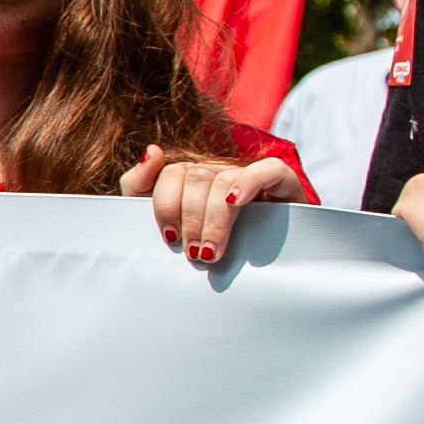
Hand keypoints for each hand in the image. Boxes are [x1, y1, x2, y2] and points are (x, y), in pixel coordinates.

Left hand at [121, 142, 307, 268]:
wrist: (267, 272)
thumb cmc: (212, 250)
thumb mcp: (168, 225)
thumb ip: (140, 186)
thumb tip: (152, 151)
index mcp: (193, 179)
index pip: (172, 173)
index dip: (166, 203)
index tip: (170, 238)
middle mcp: (221, 172)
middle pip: (198, 177)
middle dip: (190, 219)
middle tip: (193, 253)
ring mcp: (251, 176)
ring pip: (226, 180)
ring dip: (215, 219)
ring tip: (210, 251)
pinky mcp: (283, 183)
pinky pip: (268, 170)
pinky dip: (248, 183)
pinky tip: (235, 202)